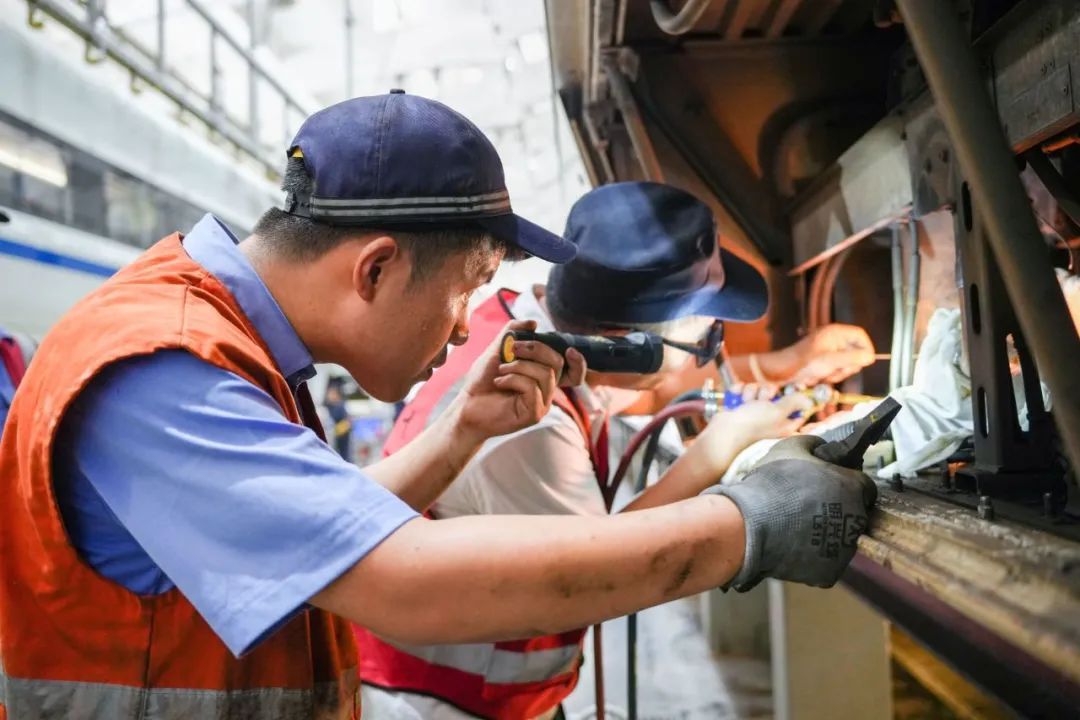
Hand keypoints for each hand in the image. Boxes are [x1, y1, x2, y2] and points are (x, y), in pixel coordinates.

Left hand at [454, 320, 586, 442]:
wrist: (467, 404)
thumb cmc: (484, 380)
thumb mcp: (498, 350)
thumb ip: (513, 333)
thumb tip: (534, 323)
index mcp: (542, 376)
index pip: (573, 372)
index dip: (579, 362)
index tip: (570, 350)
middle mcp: (546, 390)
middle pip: (558, 364)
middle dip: (536, 349)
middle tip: (512, 349)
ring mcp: (542, 404)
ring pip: (545, 374)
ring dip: (519, 366)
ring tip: (501, 369)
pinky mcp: (533, 415)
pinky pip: (532, 388)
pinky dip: (513, 379)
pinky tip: (499, 382)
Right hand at [693, 386, 812, 475]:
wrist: (724, 431)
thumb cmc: (752, 425)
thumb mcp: (778, 411)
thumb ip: (795, 402)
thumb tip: (810, 400)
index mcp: (785, 422)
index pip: (797, 406)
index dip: (796, 395)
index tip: (795, 388)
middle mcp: (771, 417)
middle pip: (776, 393)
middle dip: (767, 392)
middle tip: (763, 400)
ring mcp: (755, 412)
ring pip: (758, 389)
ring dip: (751, 392)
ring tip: (746, 403)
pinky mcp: (740, 407)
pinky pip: (743, 390)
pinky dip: (739, 392)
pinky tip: (736, 398)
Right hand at [703, 435, 877, 590]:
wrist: (748, 525)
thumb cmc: (771, 484)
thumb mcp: (791, 447)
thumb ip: (816, 444)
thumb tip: (825, 447)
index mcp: (852, 488)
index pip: (864, 486)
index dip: (846, 484)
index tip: (829, 486)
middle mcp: (857, 520)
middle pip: (855, 514)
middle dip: (837, 509)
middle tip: (807, 506)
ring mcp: (845, 549)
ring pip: (841, 539)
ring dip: (826, 532)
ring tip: (796, 527)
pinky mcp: (830, 572)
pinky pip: (826, 561)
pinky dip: (813, 556)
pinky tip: (793, 545)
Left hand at [784, 324, 875, 385]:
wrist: (781, 371)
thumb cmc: (804, 363)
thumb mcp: (831, 361)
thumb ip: (852, 358)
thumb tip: (871, 357)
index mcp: (835, 332)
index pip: (860, 335)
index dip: (866, 348)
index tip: (866, 362)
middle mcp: (833, 339)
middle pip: (855, 351)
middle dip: (847, 366)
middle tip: (836, 371)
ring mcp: (828, 350)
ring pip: (846, 363)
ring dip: (837, 373)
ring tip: (824, 375)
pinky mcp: (823, 360)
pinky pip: (836, 369)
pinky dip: (830, 375)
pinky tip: (820, 377)